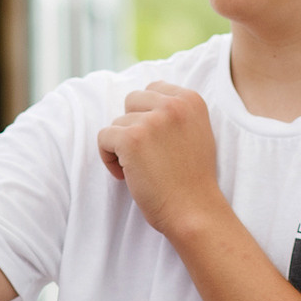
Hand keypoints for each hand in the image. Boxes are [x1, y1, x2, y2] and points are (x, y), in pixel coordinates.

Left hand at [96, 82, 226, 238]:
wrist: (194, 211)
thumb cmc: (192, 180)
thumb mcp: (196, 133)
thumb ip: (176, 113)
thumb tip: (146, 98)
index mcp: (191, 100)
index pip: (153, 89)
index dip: (147, 116)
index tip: (155, 142)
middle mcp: (173, 105)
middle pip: (132, 101)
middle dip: (133, 127)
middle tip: (147, 156)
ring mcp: (152, 121)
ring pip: (117, 123)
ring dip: (122, 147)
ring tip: (141, 169)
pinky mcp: (131, 139)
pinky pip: (104, 137)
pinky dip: (109, 159)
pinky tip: (127, 175)